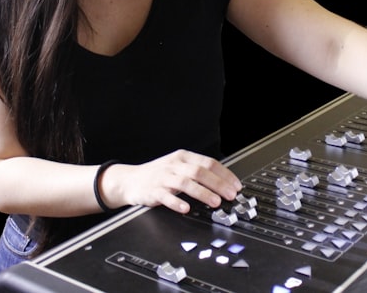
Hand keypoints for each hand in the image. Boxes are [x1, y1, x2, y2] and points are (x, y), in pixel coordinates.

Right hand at [102, 149, 242, 214]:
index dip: (225, 174)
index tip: (236, 185)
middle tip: (230, 195)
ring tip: (215, 202)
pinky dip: (177, 202)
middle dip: (218, 184)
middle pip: (200, 172)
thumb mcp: (178, 167)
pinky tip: (186, 208)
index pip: (208, 163)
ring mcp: (163, 177)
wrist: (130, 180)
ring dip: (203, 193)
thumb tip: (224, 183)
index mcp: (183, 157)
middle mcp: (174, 165)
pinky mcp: (153, 190)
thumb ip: (198, 172)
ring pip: (186, 183)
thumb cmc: (159, 175)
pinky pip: (166, 197)